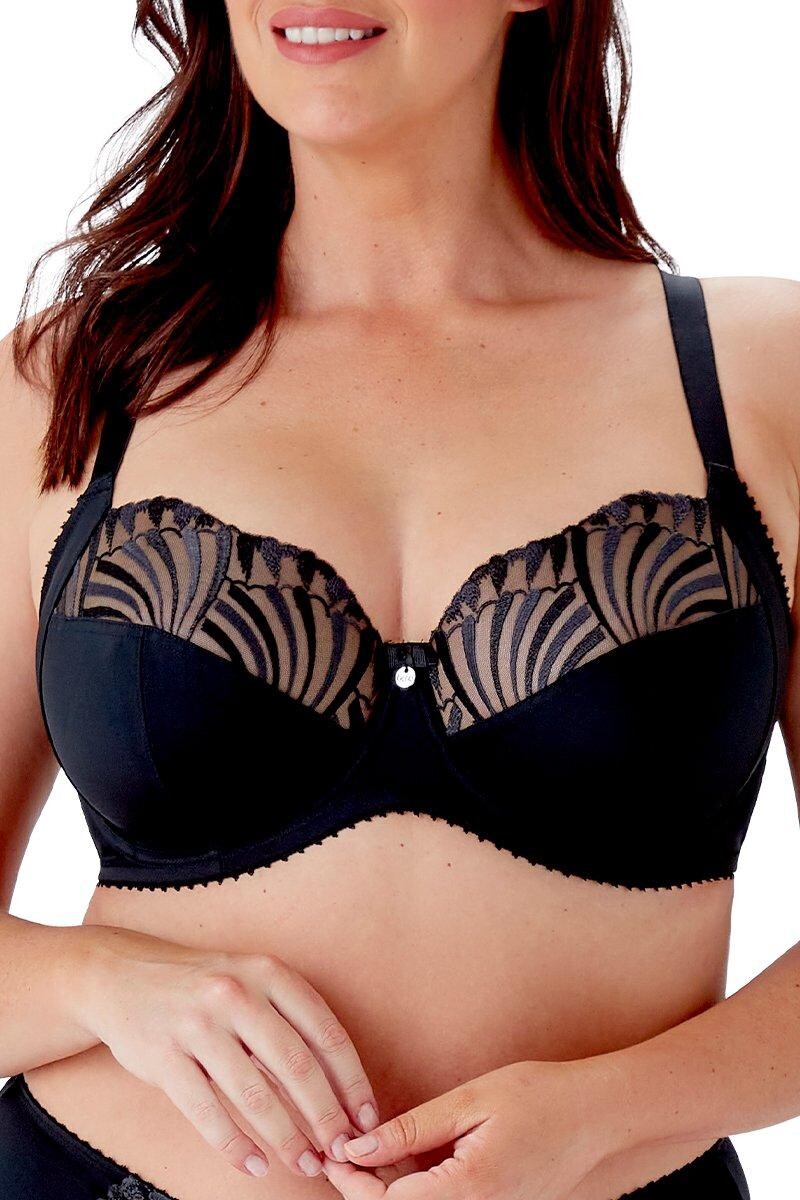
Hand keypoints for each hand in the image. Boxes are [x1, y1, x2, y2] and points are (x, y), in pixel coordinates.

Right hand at [73, 925, 380, 1179]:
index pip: (326, 1032)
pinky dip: (234, 1146)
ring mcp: (198, 1025)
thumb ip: (288, 1024)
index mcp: (268, 972)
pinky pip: (207, 1113)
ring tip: (305, 1164)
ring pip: (255, 1095)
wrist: (121, 975)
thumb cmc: (202, 985)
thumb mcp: (250, 982)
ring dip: (286, 1139)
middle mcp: (236, 993)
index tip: (365, 1117)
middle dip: (325, 1117)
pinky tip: (254, 1165)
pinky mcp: (164, 1058)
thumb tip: (337, 1090)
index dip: (351, 1081)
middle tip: (342, 1151)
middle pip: (297, 1067)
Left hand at [318, 1059, 616, 1199]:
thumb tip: (359, 1148)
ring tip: (370, 1149)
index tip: (333, 1152)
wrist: (598, 1115)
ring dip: (391, 1190)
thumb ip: (413, 1129)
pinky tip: (407, 1158)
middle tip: (343, 1149)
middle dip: (366, 1188)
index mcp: (468, 1191)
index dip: (353, 1182)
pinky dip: (419, 1188)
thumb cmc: (539, 1096)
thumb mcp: (471, 1100)